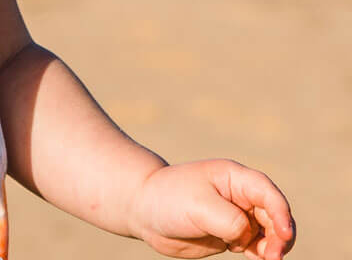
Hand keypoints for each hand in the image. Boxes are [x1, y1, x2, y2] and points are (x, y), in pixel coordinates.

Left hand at [127, 159, 294, 258]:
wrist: (145, 210)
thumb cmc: (169, 199)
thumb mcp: (200, 207)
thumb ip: (231, 221)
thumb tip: (247, 236)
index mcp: (233, 177)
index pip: (268, 193)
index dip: (281, 213)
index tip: (284, 235)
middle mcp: (239, 195)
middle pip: (274, 215)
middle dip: (280, 236)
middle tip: (272, 257)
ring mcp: (236, 215)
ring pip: (269, 233)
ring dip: (273, 248)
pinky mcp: (231, 233)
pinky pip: (257, 246)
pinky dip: (262, 254)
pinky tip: (256, 259)